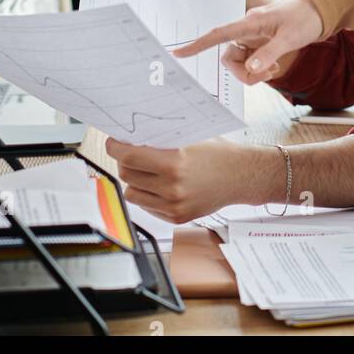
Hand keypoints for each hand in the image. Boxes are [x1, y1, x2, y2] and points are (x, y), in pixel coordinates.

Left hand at [105, 136, 243, 222]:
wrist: (240, 176)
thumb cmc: (218, 153)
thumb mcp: (190, 138)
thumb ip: (162, 139)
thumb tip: (133, 135)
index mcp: (174, 163)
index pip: (130, 156)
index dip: (116, 148)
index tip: (112, 143)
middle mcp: (172, 187)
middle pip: (127, 175)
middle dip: (125, 162)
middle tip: (130, 153)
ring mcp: (174, 206)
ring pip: (133, 194)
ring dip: (134, 180)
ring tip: (146, 171)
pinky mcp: (176, 217)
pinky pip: (147, 206)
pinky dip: (147, 195)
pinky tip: (160, 184)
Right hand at [172, 0, 322, 81]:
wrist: (319, 12)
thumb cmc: (304, 19)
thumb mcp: (290, 38)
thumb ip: (268, 53)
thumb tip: (250, 68)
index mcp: (250, 22)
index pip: (219, 33)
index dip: (198, 44)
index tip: (179, 53)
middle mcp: (247, 30)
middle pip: (229, 57)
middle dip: (244, 72)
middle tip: (267, 74)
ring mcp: (252, 38)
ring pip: (239, 63)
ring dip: (253, 72)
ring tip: (274, 68)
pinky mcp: (258, 44)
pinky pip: (249, 63)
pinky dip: (259, 69)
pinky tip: (274, 65)